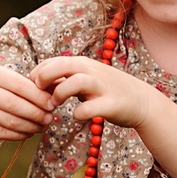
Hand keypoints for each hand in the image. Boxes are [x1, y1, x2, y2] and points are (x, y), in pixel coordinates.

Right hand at [0, 65, 56, 142]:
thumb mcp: (7, 78)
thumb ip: (30, 84)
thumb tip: (59, 87)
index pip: (20, 86)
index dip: (39, 97)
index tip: (53, 104)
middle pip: (15, 106)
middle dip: (37, 114)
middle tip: (50, 118)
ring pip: (10, 122)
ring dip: (30, 127)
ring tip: (43, 126)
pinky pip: (2, 134)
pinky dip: (19, 135)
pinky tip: (29, 132)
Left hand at [31, 55, 176, 177]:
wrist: (142, 101)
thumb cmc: (107, 91)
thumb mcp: (85, 80)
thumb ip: (64, 79)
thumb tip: (38, 83)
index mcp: (82, 64)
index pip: (52, 61)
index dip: (37, 74)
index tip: (34, 89)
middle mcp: (92, 71)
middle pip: (62, 65)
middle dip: (45, 78)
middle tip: (41, 93)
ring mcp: (102, 87)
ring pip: (76, 81)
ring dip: (61, 92)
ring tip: (56, 104)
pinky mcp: (111, 104)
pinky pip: (91, 108)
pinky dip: (79, 113)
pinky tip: (77, 115)